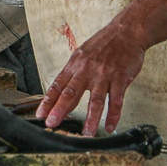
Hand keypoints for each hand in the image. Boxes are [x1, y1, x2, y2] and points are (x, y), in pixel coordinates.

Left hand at [36, 18, 147, 135]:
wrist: (126, 32)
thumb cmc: (103, 44)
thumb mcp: (82, 54)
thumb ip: (73, 72)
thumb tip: (62, 90)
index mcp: (75, 65)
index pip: (57, 85)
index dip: (48, 101)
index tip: (41, 114)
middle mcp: (86, 70)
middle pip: (71, 93)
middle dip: (60, 110)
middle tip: (52, 124)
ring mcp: (103, 75)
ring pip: (95, 100)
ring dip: (91, 118)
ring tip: (87, 133)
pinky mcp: (120, 78)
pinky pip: (116, 100)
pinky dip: (113, 115)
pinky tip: (110, 126)